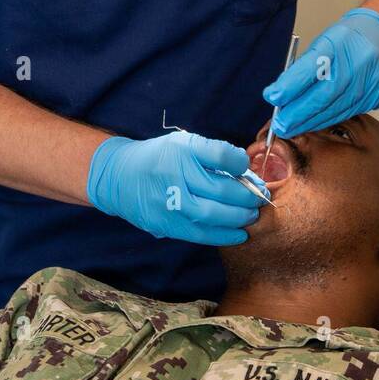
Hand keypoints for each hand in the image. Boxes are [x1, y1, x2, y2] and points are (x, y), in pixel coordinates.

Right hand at [86, 131, 267, 244]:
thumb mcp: (183, 144)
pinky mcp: (165, 224)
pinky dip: (224, 235)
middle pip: (220, 189)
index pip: (219, 155)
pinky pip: (200, 233)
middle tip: (259, 197)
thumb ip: (213, 155)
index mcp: (181, 150)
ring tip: (251, 215)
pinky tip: (239, 233)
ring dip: (239, 218)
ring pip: (211, 215)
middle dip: (246, 196)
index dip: (239, 162)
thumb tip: (247, 173)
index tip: (246, 166)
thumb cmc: (160, 158)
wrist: (120, 177)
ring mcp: (168, 202)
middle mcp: (174, 174)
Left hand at [262, 8, 378, 136]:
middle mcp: (357, 63)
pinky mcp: (378, 95)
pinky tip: (314, 123)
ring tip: (292, 128)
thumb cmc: (347, 39)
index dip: (290, 86)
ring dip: (310, 121)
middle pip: (323, 96)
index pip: (311, 68)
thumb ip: (303, 68)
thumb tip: (280, 95)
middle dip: (298, 113)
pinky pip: (348, 112)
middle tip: (280, 125)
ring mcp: (371, 81)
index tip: (273, 97)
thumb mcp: (322, 43)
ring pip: (335, 109)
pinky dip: (328, 119)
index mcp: (338, 43)